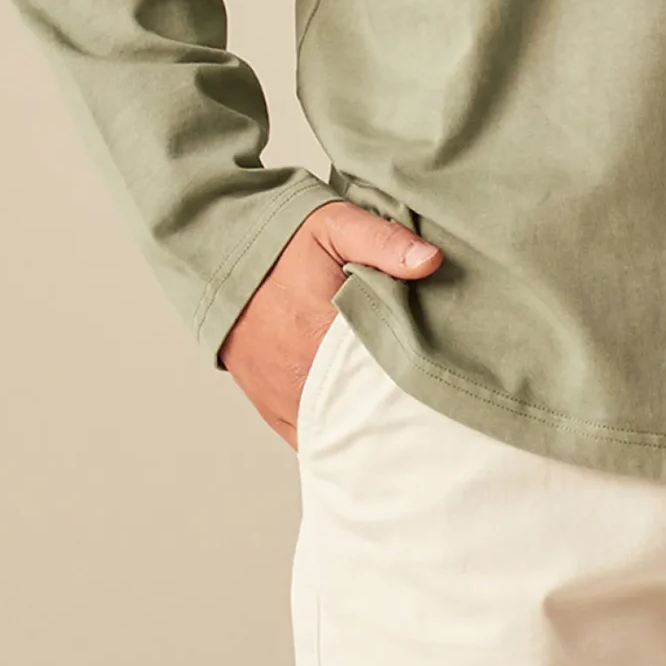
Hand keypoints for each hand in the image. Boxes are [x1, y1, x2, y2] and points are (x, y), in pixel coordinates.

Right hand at [217, 200, 442, 447]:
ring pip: (340, 435)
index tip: (443, 383)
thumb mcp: (338, 225)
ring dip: (369, 429)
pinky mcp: (272, 409)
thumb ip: (385, 242)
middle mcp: (301, 379)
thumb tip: (431, 261)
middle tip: (433, 409)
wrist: (222, 254)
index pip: (385, 379)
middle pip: (365, 416)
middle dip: (399, 415)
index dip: (418, 384)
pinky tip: (366, 431)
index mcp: (322, 335)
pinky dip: (340, 438)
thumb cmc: (284, 240)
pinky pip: (312, 440)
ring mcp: (285, 400)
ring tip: (404, 422)